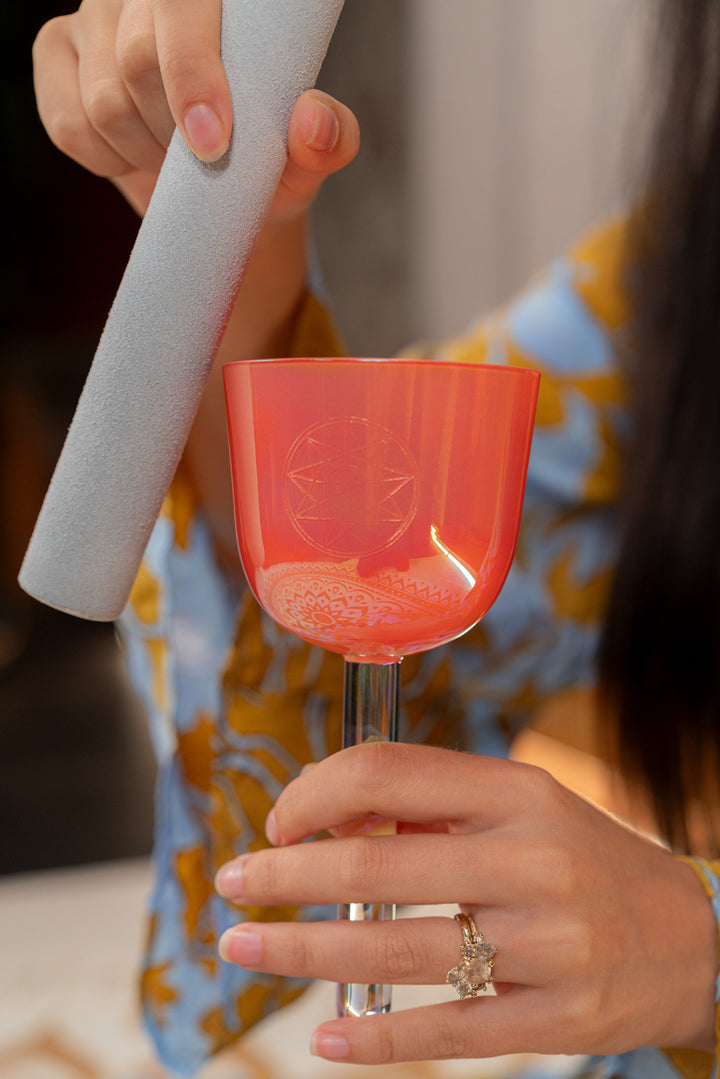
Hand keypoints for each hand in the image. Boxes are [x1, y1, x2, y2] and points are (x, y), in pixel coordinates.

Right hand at [33, 0, 357, 214]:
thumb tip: (313, 119)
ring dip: (146, 152)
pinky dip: (109, 160)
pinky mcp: (57, 53)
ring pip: (105, 100)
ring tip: (176, 160)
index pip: (185, 8)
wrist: (211, 192)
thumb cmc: (263, 160)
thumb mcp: (306, 159)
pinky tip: (137, 155)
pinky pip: (70, 124)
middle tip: (206, 160)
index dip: (193, 73)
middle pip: (139, 59)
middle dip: (175, 133)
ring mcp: (94, 17)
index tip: (215, 143)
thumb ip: (329, 140)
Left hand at [215, 743, 716, 1063]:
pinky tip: (324, 1039)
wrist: (688, 937)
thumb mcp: (520, 808)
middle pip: (377, 865)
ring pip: (396, 952)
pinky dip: (376, 1040)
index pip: (390, 771)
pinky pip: (448, 1031)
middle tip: (230, 886)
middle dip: (286, 876)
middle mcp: (530, 859)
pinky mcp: (557, 1018)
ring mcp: (546, 944)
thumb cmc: (579, 860)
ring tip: (242, 950)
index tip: (278, 821)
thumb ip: (432, 806)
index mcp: (516, 791)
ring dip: (302, 954)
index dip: (316, 791)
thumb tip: (325, 812)